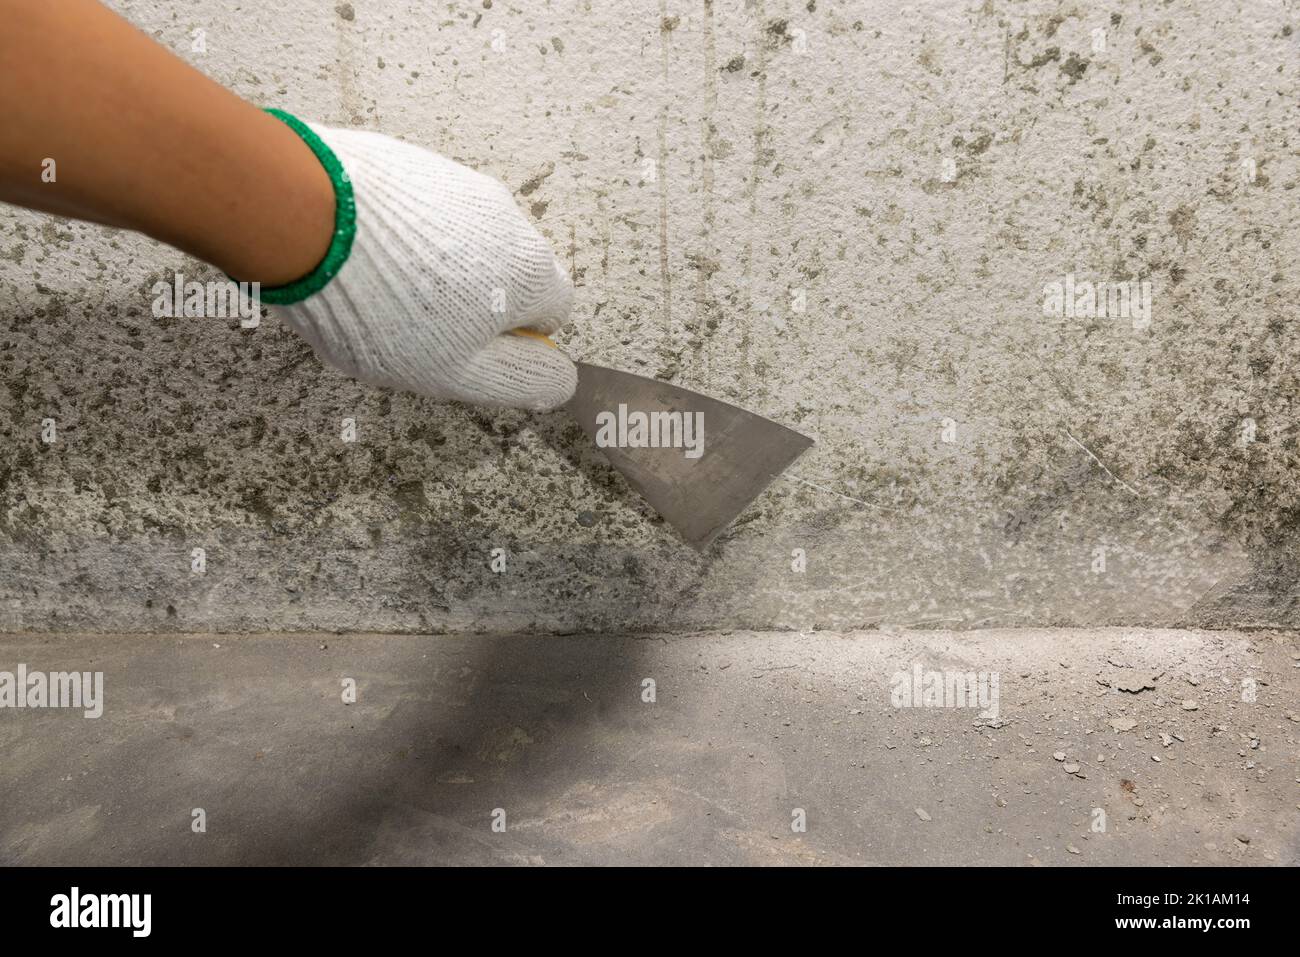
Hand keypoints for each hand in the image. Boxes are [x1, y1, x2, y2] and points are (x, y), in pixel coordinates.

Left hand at [272, 122, 576, 410]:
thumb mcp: (457, 371)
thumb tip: (559, 380)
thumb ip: (520, 379)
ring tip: (382, 289)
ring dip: (441, 268)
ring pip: (468, 240)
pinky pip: (426, 211)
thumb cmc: (382, 304)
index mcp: (530, 272)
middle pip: (511, 273)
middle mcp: (507, 218)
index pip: (556, 311)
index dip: (516, 339)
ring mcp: (459, 183)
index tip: (471, 349)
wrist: (306, 215)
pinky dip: (407, 236)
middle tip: (422, 327)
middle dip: (478, 303)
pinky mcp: (413, 163)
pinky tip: (363, 255)